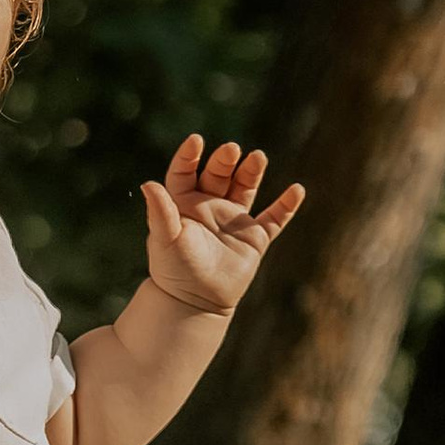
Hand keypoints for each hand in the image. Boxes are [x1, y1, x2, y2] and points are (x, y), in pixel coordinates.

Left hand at [142, 137, 304, 315]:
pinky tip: (297, 190)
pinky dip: (286, 205)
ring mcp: (233, 220)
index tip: (196, 141)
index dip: (189, 156)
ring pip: (245, 188)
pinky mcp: (254, 237)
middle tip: (232, 150)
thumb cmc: (175, 270)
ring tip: (258, 157)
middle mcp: (209, 207)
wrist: (195, 303)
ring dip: (252, 172)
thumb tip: (147, 184)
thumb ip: (160, 211)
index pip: (185, 172)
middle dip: (225, 161)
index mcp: (183, 204)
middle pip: (218, 174)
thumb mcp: (165, 239)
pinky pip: (274, 218)